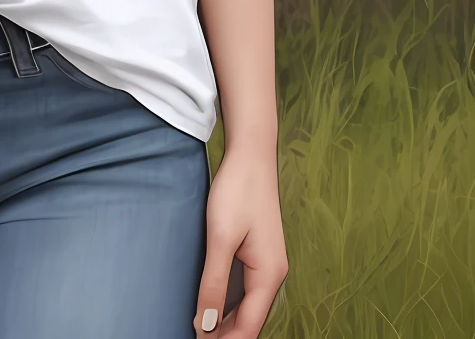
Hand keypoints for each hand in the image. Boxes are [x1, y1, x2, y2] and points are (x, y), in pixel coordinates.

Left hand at [193, 141, 287, 334]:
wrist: (252, 154)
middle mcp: (274, 275)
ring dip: (227, 323)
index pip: (248, 326)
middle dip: (226, 335)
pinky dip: (231, 305)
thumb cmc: (238, 191)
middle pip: (251, 321)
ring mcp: (269, 265)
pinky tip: (213, 306)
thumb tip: (205, 325)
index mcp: (269, 275)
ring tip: (201, 331)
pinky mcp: (260, 254)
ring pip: (249, 308)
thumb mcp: (221, 238)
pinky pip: (247, 292)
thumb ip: (213, 283)